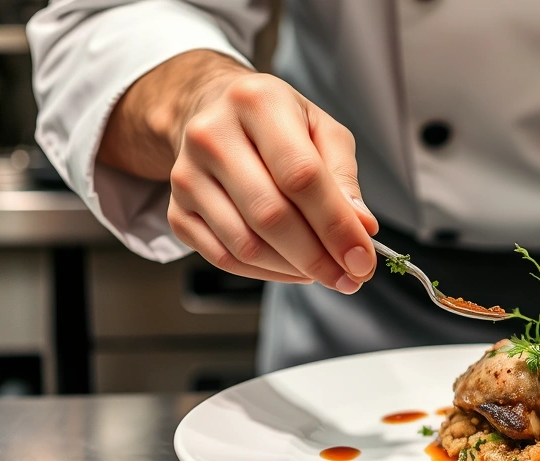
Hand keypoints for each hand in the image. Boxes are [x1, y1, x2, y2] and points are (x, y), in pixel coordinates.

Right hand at [99, 51, 378, 291]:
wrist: (213, 112)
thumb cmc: (276, 121)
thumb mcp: (321, 129)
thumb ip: (344, 177)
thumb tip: (361, 226)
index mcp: (257, 102)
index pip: (300, 175)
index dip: (335, 224)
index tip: (362, 259)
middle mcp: (212, 136)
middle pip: (269, 215)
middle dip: (318, 256)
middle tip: (350, 277)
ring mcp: (186, 175)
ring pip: (245, 244)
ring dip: (293, 269)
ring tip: (325, 271)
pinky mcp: (176, 210)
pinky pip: (223, 257)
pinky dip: (265, 272)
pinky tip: (292, 267)